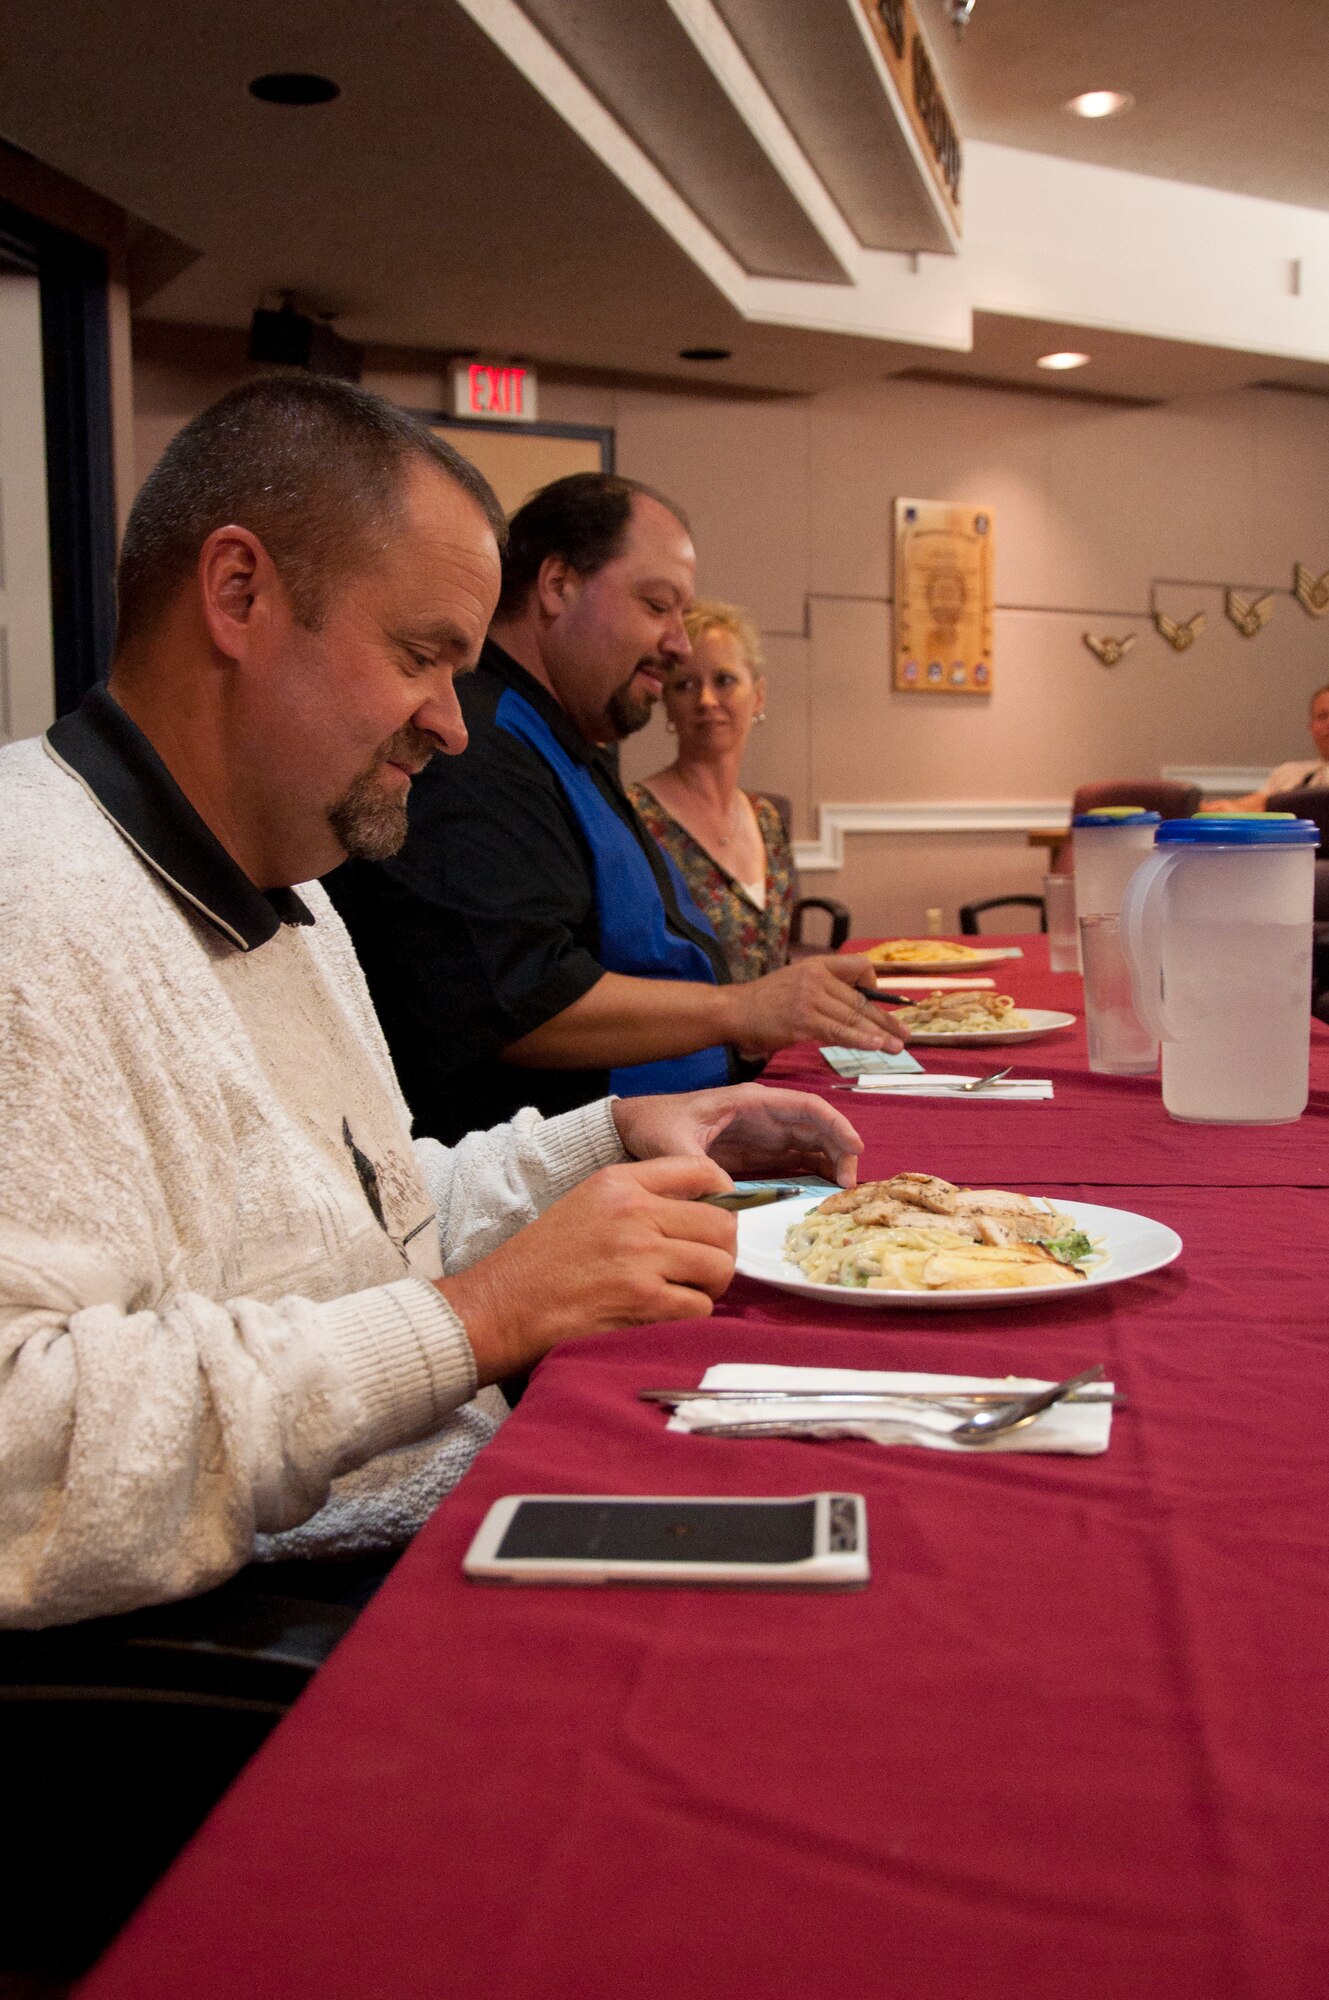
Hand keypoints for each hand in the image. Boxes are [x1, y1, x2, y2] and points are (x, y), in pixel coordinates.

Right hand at [438, 1156, 736, 1383]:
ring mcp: (641, 1258)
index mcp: (619, 1182)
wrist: (502, 1307)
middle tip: (703, 1268)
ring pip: (719, 1266)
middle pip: (722, 1224)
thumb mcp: (585, 1205)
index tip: (721, 1215)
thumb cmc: (540, 1263)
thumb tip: (703, 1209)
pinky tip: (664, 1316)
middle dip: (721, 1250)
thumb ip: (638, 1199)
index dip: (725, 1195)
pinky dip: (691, 1316)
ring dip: (709, 1286)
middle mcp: (634, 1213)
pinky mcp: (644, 1302)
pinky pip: (700, 1307)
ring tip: (683, 1293)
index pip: (700, 1170)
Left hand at [613, 1083, 863, 1188]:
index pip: (806, 1107)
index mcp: (750, 1102)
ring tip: (841, 1193)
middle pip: (817, 1128)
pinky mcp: (758, 1155)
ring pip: (812, 1145)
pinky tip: (824, 1194)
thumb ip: (698, 1169)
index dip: (836, 1125)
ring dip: (831, 1164)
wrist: (633, 1128)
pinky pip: (797, 1162)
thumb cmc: (654, 1124)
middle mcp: (764, 1116)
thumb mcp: (673, 1145)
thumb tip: (727, 1198)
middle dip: (841, 1150)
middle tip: (849, 1185)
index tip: (855, 1148)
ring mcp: (764, 1135)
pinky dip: (815, 1175)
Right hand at [721, 954, 904, 1057]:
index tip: (881, 1004)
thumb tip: (849, 1008)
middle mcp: (816, 978)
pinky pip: (839, 1032)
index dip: (874, 986)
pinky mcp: (803, 1021)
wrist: (731, 1010)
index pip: (859, 967)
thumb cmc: (762, 1002)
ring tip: (898, 1046)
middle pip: (861, 999)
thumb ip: (821, 990)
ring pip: (853, 1016)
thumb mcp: (794, 982)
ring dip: (880, 1034)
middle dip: (886, 1019)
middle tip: (905, 1033)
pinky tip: (875, 1046)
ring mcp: (810, 999)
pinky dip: (860, 1040)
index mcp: (816, 966)